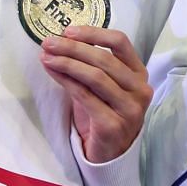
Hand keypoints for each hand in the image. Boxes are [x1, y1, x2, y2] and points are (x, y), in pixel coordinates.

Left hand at [42, 25, 151, 163]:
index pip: (121, 43)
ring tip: (46, 57)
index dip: (93, 33)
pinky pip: (85, 96)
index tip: (68, 31)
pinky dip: (66, 82)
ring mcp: (130, 108)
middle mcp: (140, 89)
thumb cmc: (104, 113)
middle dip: (73, 48)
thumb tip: (59, 42)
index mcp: (139, 74)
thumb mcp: (102, 87)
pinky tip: (52, 73)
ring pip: (96, 76)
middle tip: (48, 42)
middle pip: (105, 59)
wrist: (110, 154)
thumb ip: (89, 66)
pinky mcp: (113, 125)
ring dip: (67, 63)